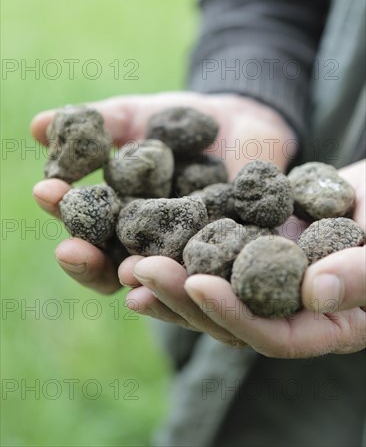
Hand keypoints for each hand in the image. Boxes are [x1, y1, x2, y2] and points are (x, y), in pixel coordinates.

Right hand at [32, 92, 294, 296]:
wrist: (241, 116)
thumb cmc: (179, 121)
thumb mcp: (137, 117)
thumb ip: (97, 125)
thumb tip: (38, 125)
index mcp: (121, 219)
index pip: (85, 231)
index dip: (63, 212)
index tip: (46, 192)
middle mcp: (152, 246)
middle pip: (115, 270)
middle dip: (90, 263)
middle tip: (71, 250)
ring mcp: (192, 253)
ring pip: (164, 281)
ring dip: (143, 278)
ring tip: (129, 270)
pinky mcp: (235, 252)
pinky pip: (221, 270)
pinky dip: (207, 274)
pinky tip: (195, 273)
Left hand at [119, 160, 365, 356]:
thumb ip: (362, 274)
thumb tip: (314, 293)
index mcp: (326, 324)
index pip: (276, 336)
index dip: (235, 315)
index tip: (197, 285)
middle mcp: (289, 310)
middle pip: (231, 319)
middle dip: (183, 298)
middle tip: (140, 273)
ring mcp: (267, 280)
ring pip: (215, 291)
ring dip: (170, 279)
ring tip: (128, 266)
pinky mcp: (252, 248)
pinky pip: (215, 254)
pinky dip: (185, 247)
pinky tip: (151, 237)